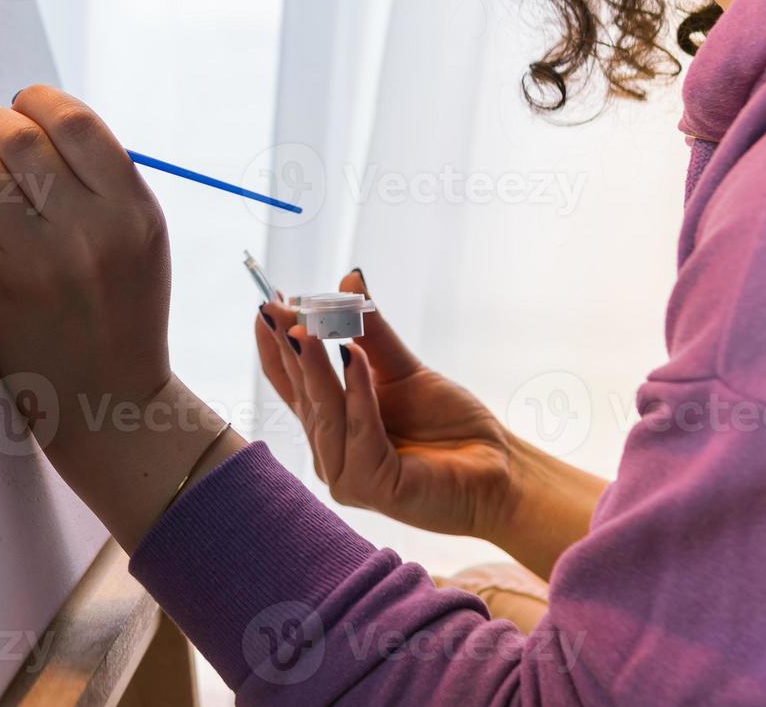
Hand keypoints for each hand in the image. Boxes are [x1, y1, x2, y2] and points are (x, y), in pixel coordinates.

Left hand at [0, 86, 243, 550]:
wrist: (107, 399)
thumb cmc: (122, 306)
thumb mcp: (141, 237)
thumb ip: (99, 177)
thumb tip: (32, 116)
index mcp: (134, 212)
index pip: (75, 122)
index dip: (40, 101)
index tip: (28, 105)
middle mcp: (90, 233)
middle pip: (20, 137)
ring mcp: (39, 261)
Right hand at [256, 271, 604, 577]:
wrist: (499, 468)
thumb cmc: (451, 425)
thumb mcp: (403, 368)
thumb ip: (371, 331)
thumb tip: (350, 279)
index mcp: (332, 425)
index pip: (292, 383)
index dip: (275, 345)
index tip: (266, 305)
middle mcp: (330, 453)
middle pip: (303, 394)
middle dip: (290, 349)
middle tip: (278, 309)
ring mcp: (347, 475)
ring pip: (325, 413)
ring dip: (316, 368)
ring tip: (305, 328)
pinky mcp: (372, 487)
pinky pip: (359, 431)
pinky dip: (357, 393)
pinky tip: (353, 357)